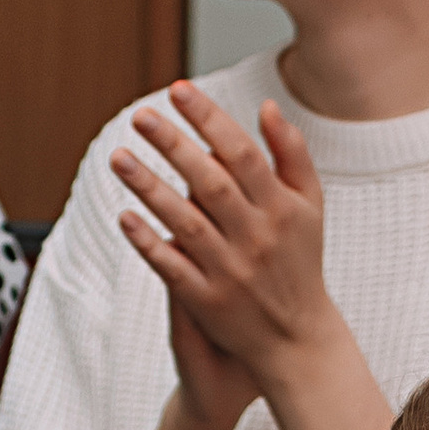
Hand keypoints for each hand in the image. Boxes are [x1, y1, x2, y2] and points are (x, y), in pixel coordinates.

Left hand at [111, 81, 332, 397]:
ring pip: (185, 222)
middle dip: (174, 145)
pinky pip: (173, 268)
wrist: (297, 340)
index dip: (209, 119)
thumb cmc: (299, 261)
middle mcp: (256, 237)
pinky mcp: (207, 302)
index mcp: (281, 208)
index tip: (178, 89)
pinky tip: (124, 217)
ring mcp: (230, 271)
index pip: (241, 153)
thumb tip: (266, 105)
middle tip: (140, 115)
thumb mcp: (309, 206)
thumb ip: (292, 155)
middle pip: (210, 182)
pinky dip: (149, 243)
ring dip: (150, 189)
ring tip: (118, 157)